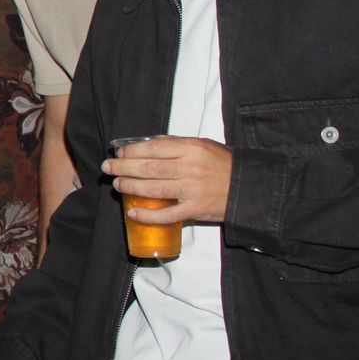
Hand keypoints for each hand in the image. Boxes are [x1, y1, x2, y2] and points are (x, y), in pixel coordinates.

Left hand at [102, 136, 231, 224]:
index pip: (155, 148)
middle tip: (108, 168)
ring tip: (117, 185)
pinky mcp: (195, 210)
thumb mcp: (203, 145)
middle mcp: (191, 168)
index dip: (133, 151)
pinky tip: (132, 212)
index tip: (119, 153)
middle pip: (150, 168)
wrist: (250, 187)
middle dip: (124, 168)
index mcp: (192, 149)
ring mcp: (192, 190)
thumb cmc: (223, 164)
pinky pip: (167, 215)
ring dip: (131, 187)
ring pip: (154, 189)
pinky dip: (148, 215)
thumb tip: (147, 144)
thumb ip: (176, 144)